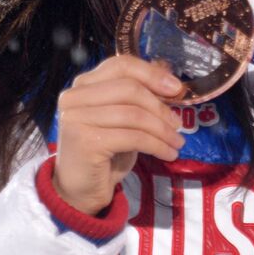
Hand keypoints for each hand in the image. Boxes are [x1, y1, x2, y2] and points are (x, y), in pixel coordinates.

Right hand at [53, 55, 184, 213]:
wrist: (81, 189)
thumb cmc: (106, 151)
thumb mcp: (125, 117)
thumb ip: (139, 94)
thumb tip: (169, 74)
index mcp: (84, 84)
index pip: (121, 65)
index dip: (152, 74)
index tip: (177, 88)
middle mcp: (75, 97)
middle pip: (130, 89)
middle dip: (160, 106)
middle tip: (178, 123)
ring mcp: (77, 118)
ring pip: (134, 115)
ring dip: (163, 130)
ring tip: (177, 142)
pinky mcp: (85, 141)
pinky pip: (133, 137)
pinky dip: (157, 145)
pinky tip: (168, 154)